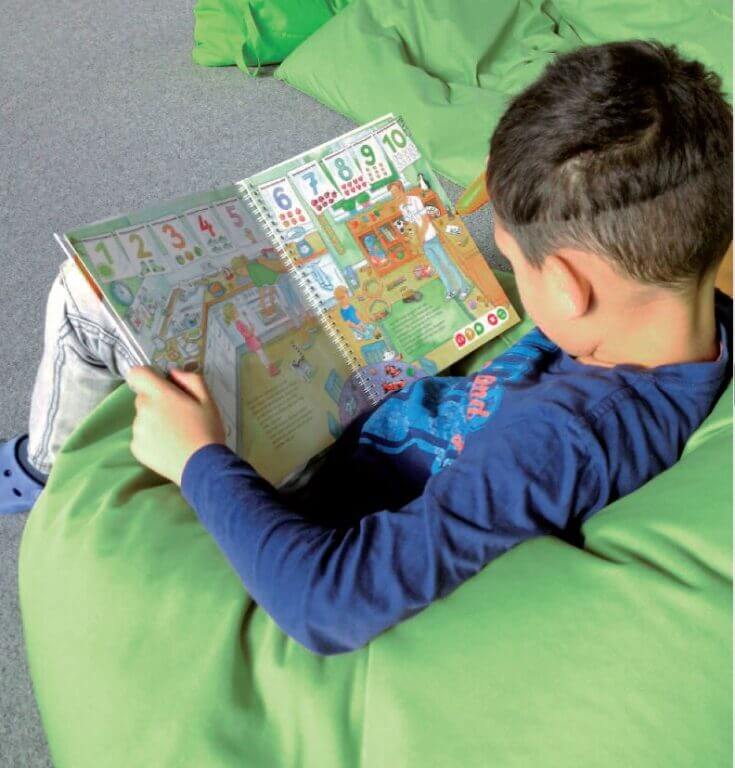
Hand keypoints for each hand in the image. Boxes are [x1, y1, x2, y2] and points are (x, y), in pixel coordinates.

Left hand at [126, 366, 225, 485]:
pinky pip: (141, 436)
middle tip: (177, 415)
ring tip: (175, 434)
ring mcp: (138, 430)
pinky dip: (151, 439)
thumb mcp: (207, 399)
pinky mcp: (136, 448)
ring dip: (154, 421)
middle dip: (157, 402)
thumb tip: (173, 373)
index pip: (136, 374)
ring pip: (142, 418)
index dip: (147, 376)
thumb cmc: (207, 430)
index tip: (159, 385)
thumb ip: (189, 379)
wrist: (202, 467)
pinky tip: (168, 446)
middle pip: (143, 397)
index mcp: (160, 395)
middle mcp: (143, 410)